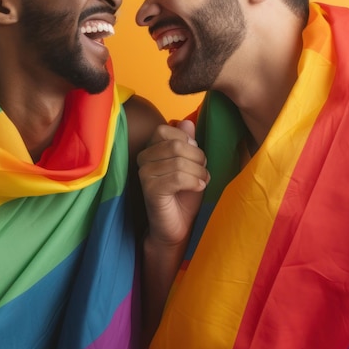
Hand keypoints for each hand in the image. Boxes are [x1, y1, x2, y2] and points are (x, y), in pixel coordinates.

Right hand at [137, 120, 208, 247]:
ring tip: (202, 181)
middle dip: (197, 158)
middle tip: (204, 171)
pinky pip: (176, 177)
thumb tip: (187, 122)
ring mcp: (144, 174)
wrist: (179, 226)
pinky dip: (193, 181)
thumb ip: (189, 143)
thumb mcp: (192, 164)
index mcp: (151, 148)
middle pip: (175, 146)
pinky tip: (198, 187)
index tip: (197, 158)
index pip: (166, 130)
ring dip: (198, 172)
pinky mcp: (149, 190)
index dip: (188, 142)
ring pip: (178, 161)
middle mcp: (143, 158)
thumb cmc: (185, 194)